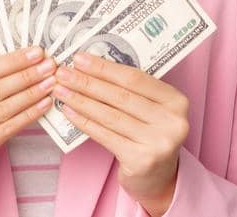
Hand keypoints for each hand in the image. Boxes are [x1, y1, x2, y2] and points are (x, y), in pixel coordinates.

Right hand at [0, 45, 57, 195]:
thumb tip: (15, 63)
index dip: (10, 61)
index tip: (34, 53)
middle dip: (24, 75)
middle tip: (48, 65)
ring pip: (1, 109)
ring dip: (30, 94)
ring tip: (49, 83)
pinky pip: (6, 130)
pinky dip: (27, 116)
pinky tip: (42, 106)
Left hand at [52, 51, 190, 216]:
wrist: (158, 176)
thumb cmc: (149, 133)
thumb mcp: (150, 109)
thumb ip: (130, 90)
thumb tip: (88, 66)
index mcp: (177, 101)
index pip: (135, 78)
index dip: (104, 67)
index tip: (78, 58)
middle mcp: (173, 121)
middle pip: (120, 96)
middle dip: (87, 82)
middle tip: (62, 73)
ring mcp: (159, 143)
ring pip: (110, 115)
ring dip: (80, 101)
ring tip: (60, 90)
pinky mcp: (142, 160)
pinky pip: (105, 135)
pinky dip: (83, 122)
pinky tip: (68, 111)